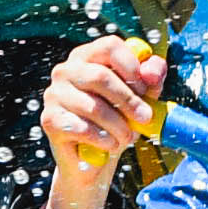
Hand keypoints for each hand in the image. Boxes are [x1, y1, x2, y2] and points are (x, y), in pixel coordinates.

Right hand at [36, 37, 168, 208]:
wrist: (93, 164)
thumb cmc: (120, 126)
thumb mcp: (141, 104)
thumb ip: (151, 84)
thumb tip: (158, 68)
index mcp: (91, 58)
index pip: (109, 44)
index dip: (131, 62)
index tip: (150, 83)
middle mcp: (66, 71)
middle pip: (97, 73)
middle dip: (127, 98)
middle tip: (145, 120)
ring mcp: (53, 96)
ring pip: (89, 103)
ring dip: (115, 125)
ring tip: (126, 141)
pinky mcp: (48, 123)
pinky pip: (75, 126)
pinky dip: (98, 140)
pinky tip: (105, 150)